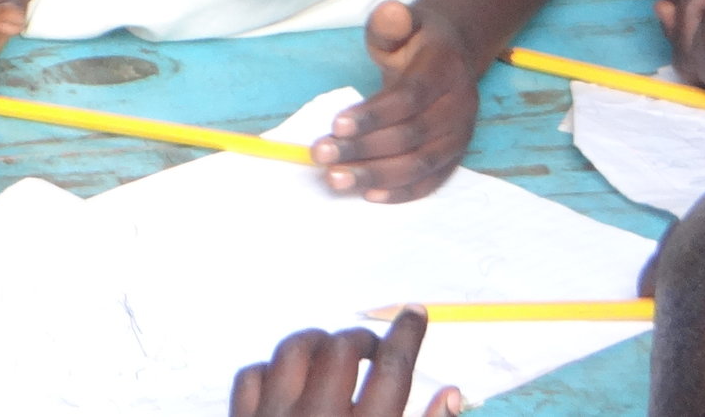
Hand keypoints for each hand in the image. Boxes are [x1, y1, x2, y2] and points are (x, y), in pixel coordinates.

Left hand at [229, 309, 458, 416]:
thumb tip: (451, 391)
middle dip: (360, 340)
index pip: (393, 370)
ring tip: (331, 356)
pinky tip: (289, 379)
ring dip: (316, 344)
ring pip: (293, 351)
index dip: (407, 334)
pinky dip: (272, 371)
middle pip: (341, 350)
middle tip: (370, 348)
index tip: (414, 313)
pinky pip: (253, 375)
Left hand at [312, 1, 476, 201]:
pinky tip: (368, 195)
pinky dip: (402, 192)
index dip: (373, 115)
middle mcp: (459, 107)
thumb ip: (390, 22)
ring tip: (335, 179)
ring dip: (376, 175)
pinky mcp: (455, 156)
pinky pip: (431, 181)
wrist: (453, 56)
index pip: (409, 98)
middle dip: (363, 149)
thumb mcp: (402, 22)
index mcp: (445, 70)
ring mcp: (460, 136)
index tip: (335, 125)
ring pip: (420, 164)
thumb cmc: (416, 41)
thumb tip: (389, 11)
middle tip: (321, 155)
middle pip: (411, 136)